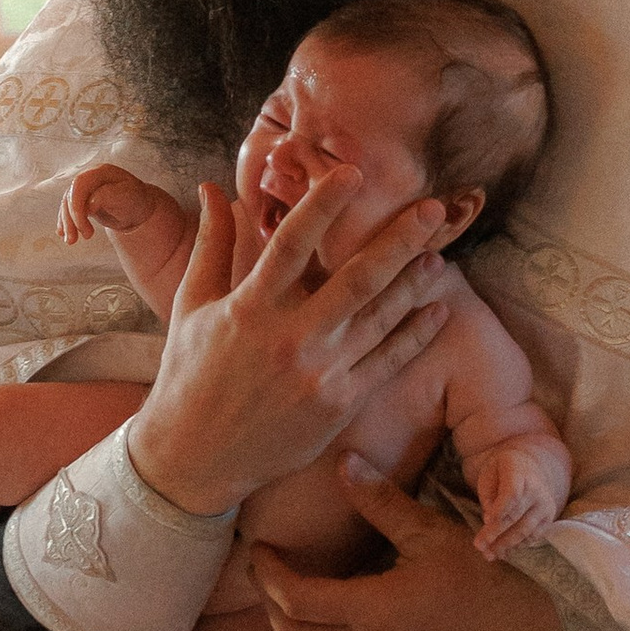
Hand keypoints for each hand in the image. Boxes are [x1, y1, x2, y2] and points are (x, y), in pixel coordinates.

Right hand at [59, 162, 176, 250]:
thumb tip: (89, 204)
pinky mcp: (81, 199)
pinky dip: (64, 221)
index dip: (77, 207)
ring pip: (66, 203)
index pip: (79, 184)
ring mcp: (84, 188)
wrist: (139, 207)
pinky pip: (67, 209)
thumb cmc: (135, 201)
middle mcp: (89, 177)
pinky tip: (62, 233)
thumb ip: (108, 196)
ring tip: (71, 241)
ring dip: (67, 223)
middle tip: (74, 240)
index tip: (86, 230)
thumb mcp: (127, 197)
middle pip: (70, 195)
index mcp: (101, 172)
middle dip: (70, 219)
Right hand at [125, 171, 451, 519]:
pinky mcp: (339, 405)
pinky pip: (386, 363)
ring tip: (440, 254)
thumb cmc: (189, 375)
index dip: (324, 205)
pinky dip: (415, 336)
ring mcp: (319, 374)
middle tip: (433, 209)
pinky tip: (437, 312)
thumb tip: (212, 188)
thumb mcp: (191, 305)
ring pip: (380, 319)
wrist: (193, 458)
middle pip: (356, 280)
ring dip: (414, 284)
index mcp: (250, 308)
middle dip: (398, 241)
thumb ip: (212, 244)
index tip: (353, 172)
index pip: (293, 244)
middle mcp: (289, 339)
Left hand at [250, 457, 567, 630]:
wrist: (546, 621)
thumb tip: (341, 463)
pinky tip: (361, 592)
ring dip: (309, 616)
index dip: (268, 575)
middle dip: (272, 604)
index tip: (259, 548)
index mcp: (375, 614)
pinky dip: (346, 625)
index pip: (296, 602)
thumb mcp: (432, 531)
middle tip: (267, 567)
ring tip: (306, 573)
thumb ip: (380, 502)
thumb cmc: (491, 572)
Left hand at [471, 440, 567, 564]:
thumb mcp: (489, 474)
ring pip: (525, 530)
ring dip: (506, 545)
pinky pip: (533, 536)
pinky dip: (518, 545)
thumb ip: (488, 496)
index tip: (485, 522)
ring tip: (489, 554)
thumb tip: (488, 521)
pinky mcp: (549, 518)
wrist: (527, 467)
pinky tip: (503, 552)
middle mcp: (537, 489)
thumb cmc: (501, 471)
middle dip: (496, 533)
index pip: (512, 495)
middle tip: (479, 546)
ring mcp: (545, 505)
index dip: (499, 510)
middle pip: (516, 516)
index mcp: (519, 472)